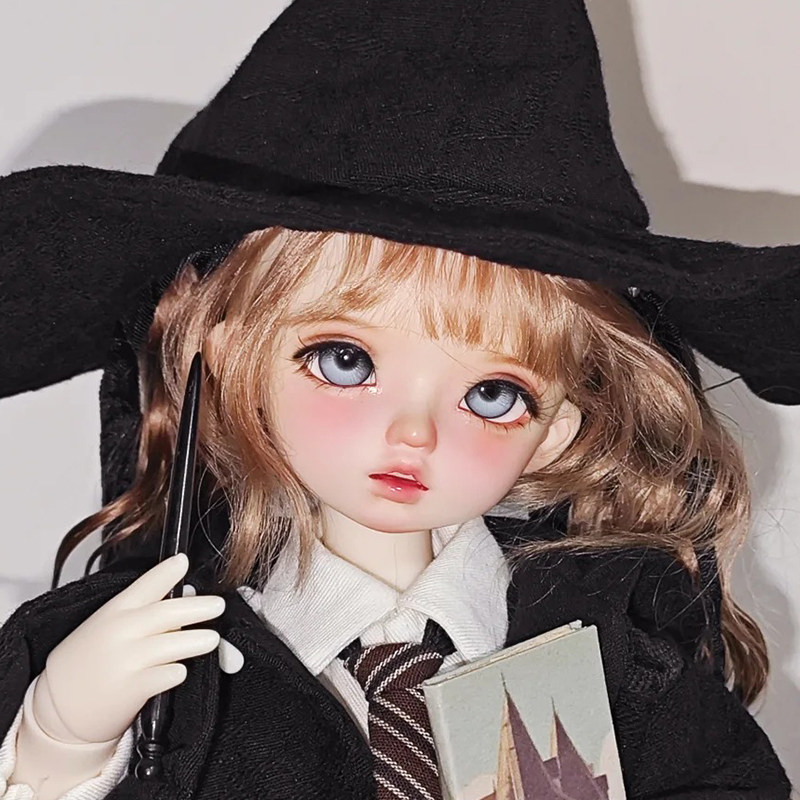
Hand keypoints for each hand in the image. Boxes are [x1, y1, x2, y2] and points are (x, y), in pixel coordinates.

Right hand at [32, 554, 223, 744]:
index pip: (144, 586)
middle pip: (165, 614)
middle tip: (218, 605)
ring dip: (196, 641)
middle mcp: (119, 633)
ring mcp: (124, 661)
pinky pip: (164, 676)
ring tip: (213, 638)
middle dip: (197, 608)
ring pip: (170, 645)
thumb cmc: (87, 664)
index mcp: (113, 612)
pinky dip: (176, 672)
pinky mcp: (130, 690)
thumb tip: (184, 598)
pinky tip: (181, 670)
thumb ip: (140, 613)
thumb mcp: (105, 628)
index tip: (183, 561)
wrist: (57, 710)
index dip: (166, 572)